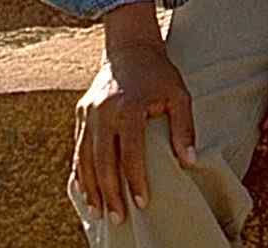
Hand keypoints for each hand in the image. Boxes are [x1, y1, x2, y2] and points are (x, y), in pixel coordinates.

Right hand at [73, 29, 197, 224]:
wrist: (129, 50)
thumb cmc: (159, 75)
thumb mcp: (180, 95)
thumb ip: (184, 127)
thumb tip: (189, 161)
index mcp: (129, 107)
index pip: (130, 152)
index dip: (136, 179)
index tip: (142, 203)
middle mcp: (103, 112)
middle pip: (103, 161)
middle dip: (110, 192)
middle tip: (118, 218)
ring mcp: (88, 114)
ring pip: (85, 159)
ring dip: (91, 187)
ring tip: (99, 211)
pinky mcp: (80, 114)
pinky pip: (78, 149)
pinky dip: (80, 171)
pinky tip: (84, 190)